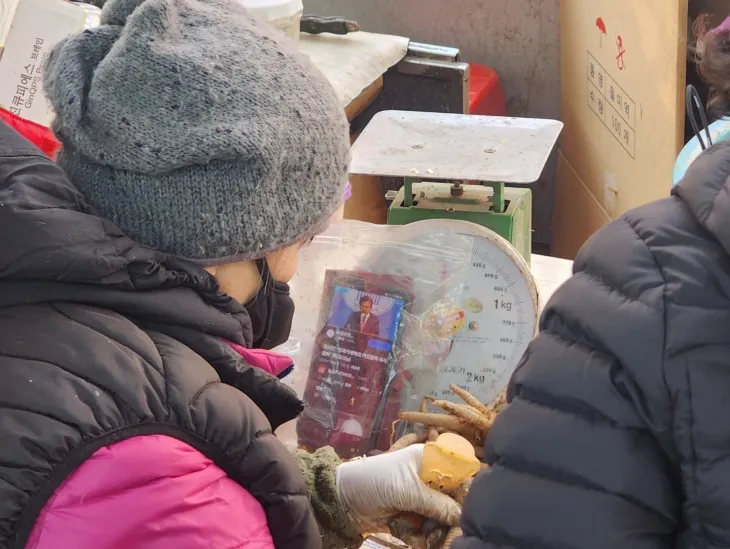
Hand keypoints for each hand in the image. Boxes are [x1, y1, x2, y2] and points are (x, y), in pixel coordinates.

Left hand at [335, 444, 461, 532]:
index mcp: (428, 459)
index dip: (464, 491)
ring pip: (439, 520)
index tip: (465, 510)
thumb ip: (437, 504)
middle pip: (452, 502)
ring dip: (430, 532)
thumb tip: (462, 517)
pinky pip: (425, 531)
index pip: (458, 473)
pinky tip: (401, 531)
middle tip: (438, 531)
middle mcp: (427, 478)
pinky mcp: (410, 517)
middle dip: (446, 519)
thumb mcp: (407, 490)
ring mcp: (418, 499)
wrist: (342, 501)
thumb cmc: (375, 482)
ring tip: (419, 536)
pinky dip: (416, 536)